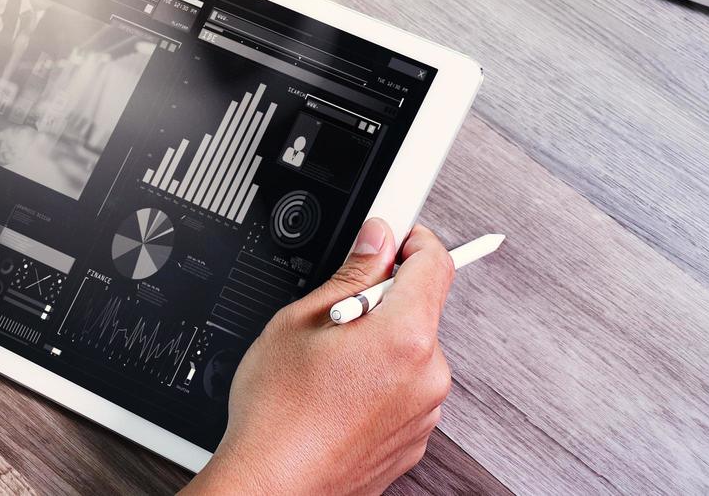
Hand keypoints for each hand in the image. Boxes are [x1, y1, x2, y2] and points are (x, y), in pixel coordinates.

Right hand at [187, 219, 455, 495]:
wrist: (272, 486)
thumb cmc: (278, 414)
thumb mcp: (300, 321)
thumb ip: (351, 275)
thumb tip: (378, 241)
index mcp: (406, 337)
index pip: (436, 263)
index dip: (414, 240)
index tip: (395, 237)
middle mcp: (428, 377)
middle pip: (421, 310)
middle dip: (385, 301)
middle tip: (337, 314)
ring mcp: (424, 414)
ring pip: (412, 352)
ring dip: (382, 345)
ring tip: (330, 364)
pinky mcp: (413, 440)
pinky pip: (406, 390)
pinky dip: (381, 383)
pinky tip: (338, 394)